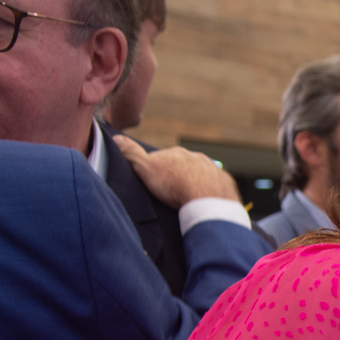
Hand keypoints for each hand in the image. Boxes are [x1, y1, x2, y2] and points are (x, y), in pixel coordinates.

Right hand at [113, 135, 240, 206]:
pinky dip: (209, 192)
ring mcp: (212, 169)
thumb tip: (116, 138)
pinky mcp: (223, 183)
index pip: (164, 158)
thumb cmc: (175, 184)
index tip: (155, 181)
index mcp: (176, 153)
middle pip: (183, 165)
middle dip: (178, 175)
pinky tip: (204, 201)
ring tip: (187, 198)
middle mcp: (196, 157)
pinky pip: (215, 186)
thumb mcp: (145, 168)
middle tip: (171, 191)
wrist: (207, 198)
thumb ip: (131, 153)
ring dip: (195, 183)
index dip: (158, 169)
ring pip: (200, 174)